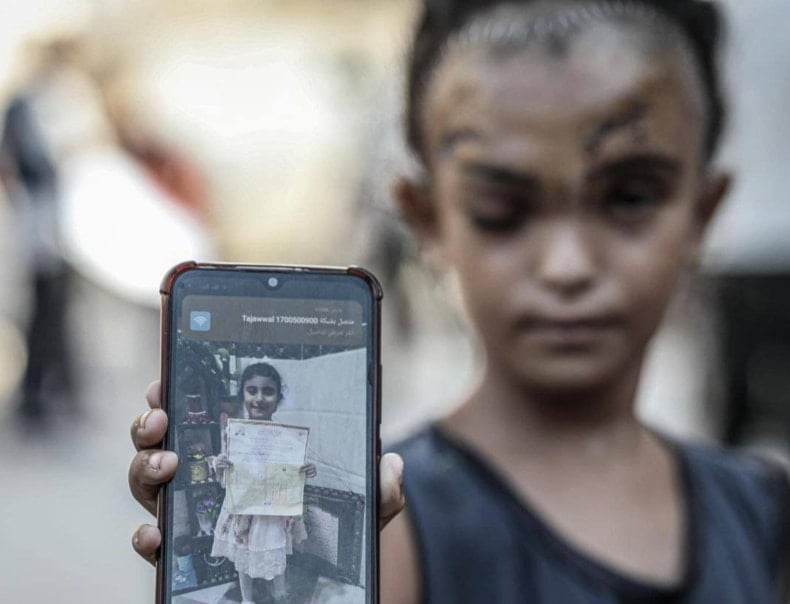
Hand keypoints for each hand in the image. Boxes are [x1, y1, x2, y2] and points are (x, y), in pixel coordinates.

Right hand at [130, 381, 404, 564]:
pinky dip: (146, 535)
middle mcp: (210, 479)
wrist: (321, 581)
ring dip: (145, 466)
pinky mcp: (188, 552)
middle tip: (162, 416)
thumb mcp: (361, 506)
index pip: (203, 418)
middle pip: (162, 444)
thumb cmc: (334, 534)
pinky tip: (156, 532)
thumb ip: (380, 487)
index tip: (169, 381)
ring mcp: (194, 514)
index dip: (178, 396)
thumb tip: (392, 463)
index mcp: (243, 454)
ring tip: (168, 462)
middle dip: (150, 423)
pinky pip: (153, 542)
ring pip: (148, 483)